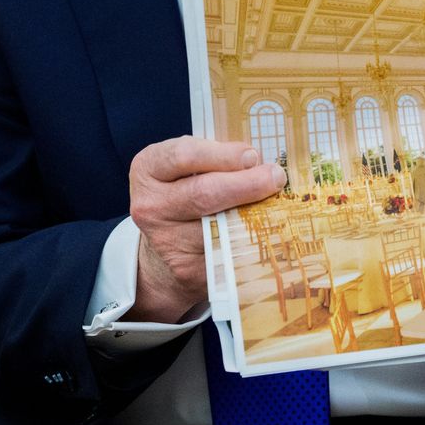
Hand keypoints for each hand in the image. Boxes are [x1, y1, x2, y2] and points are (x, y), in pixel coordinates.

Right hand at [127, 137, 285, 323]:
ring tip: (276, 202)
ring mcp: (165, 240)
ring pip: (220, 226)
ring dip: (255, 213)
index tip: (253, 156)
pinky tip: (265, 230)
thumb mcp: (187, 166)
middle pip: (204, 193)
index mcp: (148, 169)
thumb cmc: (186, 190)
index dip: (225, 155)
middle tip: (276, 177)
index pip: (185, 155)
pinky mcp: (186, 268)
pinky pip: (227, 253)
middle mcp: (150, 205)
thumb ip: (216, 156)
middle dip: (248, 183)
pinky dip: (251, 239)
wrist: (165, 245)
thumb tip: (260, 159)